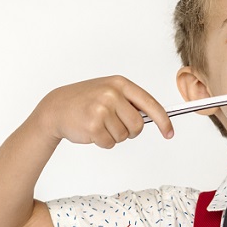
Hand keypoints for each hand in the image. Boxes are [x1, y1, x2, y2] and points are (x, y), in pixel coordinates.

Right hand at [33, 75, 173, 147]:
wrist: (56, 108)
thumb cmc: (86, 101)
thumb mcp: (109, 92)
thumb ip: (130, 102)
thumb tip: (156, 118)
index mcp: (120, 84)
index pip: (150, 103)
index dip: (163, 120)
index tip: (169, 132)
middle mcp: (112, 94)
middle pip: (138, 125)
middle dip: (130, 131)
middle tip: (114, 125)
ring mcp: (102, 108)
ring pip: (124, 136)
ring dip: (114, 136)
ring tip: (99, 124)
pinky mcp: (93, 125)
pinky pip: (110, 143)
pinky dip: (103, 142)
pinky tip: (92, 131)